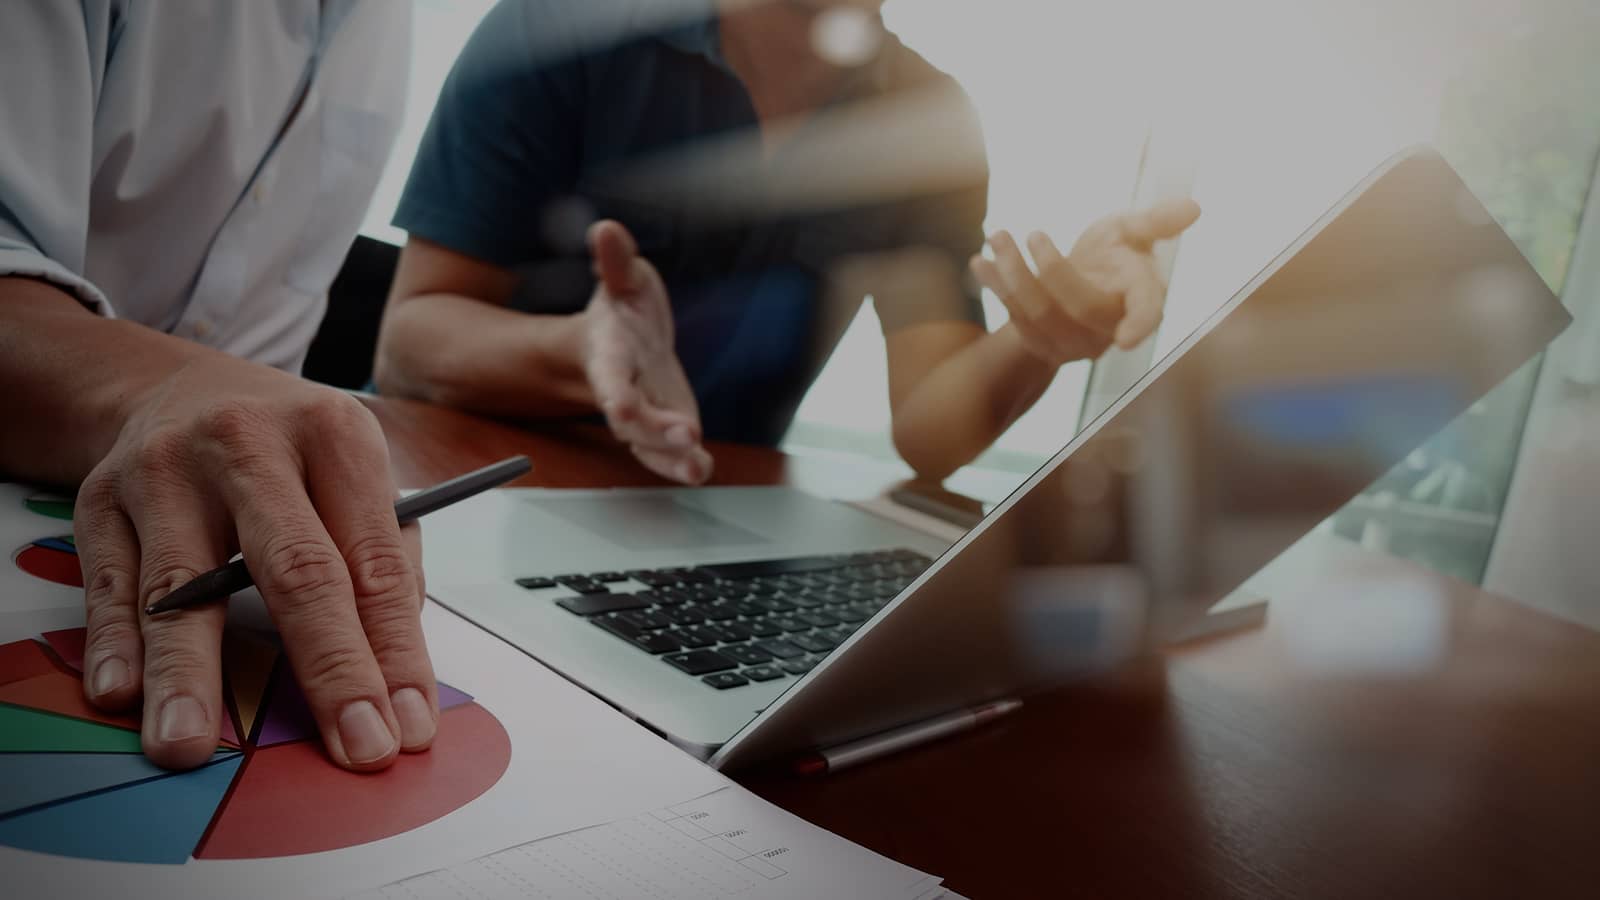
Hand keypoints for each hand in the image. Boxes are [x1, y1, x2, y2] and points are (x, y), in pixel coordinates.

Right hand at [76, 357, 435, 770]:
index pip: (374, 562)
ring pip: (182, 586)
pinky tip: (122, 694)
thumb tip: (394, 667)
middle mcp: (250, 445)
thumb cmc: (290, 452)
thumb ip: (384, 559)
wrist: (180, 386)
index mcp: (335, 434)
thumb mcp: (353, 472)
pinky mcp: (101, 498)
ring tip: (190, 745)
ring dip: (188, 674)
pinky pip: (110, 582)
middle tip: (355, 749)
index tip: (408, 727)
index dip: (394, 652)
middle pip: (296, 569)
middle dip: (330, 668)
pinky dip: (114, 643)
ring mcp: (168, 470)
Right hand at [581, 220, 713, 484]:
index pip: (609, 377)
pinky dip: (684, 465)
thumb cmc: (622, 313)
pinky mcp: (664, 428)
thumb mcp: (623, 281)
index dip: (614, 391)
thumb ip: (615, 262)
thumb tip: (605, 228)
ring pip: (649, 445)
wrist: (622, 345)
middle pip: (630, 420)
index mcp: (609, 357)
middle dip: (653, 430)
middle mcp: (622, 392)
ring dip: (670, 457)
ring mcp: (644, 415)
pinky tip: (701, 470)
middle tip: (684, 436)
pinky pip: (669, 454)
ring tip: (696, 466)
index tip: (618, 405)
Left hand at [971, 199, 1200, 363]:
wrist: (1080, 282)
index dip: (1140, 325)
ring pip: (1039, 314)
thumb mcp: (1132, 230)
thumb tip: (1193, 206)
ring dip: (1013, 274)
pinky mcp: (1042, 344)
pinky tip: (978, 261)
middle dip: (1050, 270)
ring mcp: (1074, 342)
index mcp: (1141, 296)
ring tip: (995, 235)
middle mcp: (1108, 326)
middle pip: (1078, 307)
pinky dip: (995, 287)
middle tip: (1031, 232)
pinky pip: (1014, 319)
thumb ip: (1157, 221)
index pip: (1148, 313)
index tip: (1127, 340)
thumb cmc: (1114, 253)